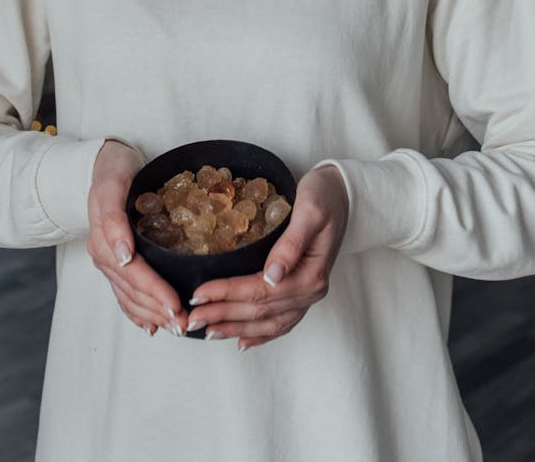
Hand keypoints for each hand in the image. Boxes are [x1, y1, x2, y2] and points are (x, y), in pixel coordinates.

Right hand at [87, 139, 187, 336]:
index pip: (135, 275)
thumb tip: (123, 256)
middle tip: (184, 325)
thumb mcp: (112, 186)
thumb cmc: (112, 172)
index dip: (156, 293)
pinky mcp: (114, 261)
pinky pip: (124, 293)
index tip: (176, 307)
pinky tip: (150, 324)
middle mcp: (105, 256)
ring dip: (151, 315)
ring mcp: (108, 261)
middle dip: (159, 311)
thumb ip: (113, 220)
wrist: (104, 164)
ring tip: (174, 327)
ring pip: (129, 297)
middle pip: (133, 292)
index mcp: (104, 241)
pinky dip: (137, 311)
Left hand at [186, 165, 348, 348]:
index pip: (260, 291)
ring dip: (236, 328)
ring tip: (208, 332)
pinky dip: (260, 334)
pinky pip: (281, 322)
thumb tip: (272, 276)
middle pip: (260, 310)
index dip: (227, 293)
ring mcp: (308, 295)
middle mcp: (311, 290)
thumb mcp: (309, 211)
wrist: (344, 194)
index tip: (199, 294)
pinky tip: (241, 340)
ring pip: (268, 322)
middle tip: (191, 319)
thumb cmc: (325, 196)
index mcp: (311, 273)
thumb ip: (291, 243)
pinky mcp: (303, 291)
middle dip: (223, 315)